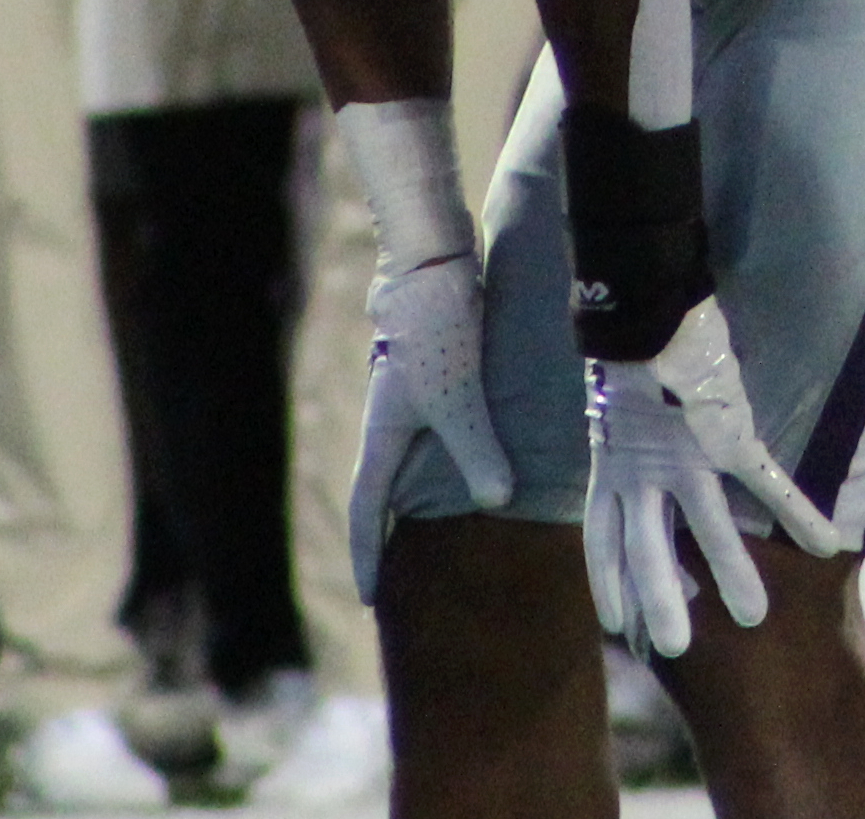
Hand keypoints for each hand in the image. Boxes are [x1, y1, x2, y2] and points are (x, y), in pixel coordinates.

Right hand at [346, 251, 515, 597]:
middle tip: (398, 576)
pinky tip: (475, 460)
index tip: (369, 600)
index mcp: (383, 434)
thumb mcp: (460, 400)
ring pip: (409, 459)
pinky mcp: (434, 371)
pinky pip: (435, 430)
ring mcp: (409, 394)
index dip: (368, 555)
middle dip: (387, 534)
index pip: (367, 510)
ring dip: (417, 495)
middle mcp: (389, 419)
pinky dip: (447, 458)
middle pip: (382, 489)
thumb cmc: (439, 333)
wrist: (433, 263)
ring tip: (439, 529)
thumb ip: (478, 452)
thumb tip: (497, 502)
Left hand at [581, 297, 847, 655]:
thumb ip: (622, 428)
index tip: (615, 625)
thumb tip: (623, 434)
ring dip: (732, 571)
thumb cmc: (630, 341)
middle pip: (648, 549)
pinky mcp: (728, 436)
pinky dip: (798, 513)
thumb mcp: (614, 397)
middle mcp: (644, 471)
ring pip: (709, 526)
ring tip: (754, 615)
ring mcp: (687, 456)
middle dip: (660, 600)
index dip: (609, 581)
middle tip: (671, 649)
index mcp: (614, 462)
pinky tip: (826, 544)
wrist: (642, 302)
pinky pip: (766, 482)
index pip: (604, 536)